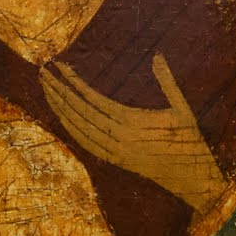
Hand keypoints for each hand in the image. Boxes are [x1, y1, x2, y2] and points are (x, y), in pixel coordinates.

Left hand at [39, 54, 225, 212]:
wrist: (191, 180)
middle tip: (43, 72)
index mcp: (132, 122)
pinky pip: (85, 144)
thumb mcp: (183, 109)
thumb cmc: (190, 142)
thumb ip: (168, 82)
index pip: (92, 99)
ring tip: (46, 89)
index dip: (73, 82)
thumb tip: (157, 56)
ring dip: (59, 108)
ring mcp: (114, 152)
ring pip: (77, 129)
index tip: (59, 67)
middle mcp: (118, 138)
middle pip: (78, 112)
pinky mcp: (115, 160)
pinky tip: (62, 117)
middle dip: (58, 91)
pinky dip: (70, 129)